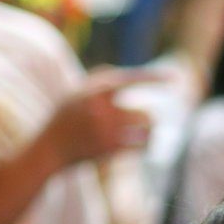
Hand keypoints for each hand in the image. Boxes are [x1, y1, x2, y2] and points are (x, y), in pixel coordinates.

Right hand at [41, 68, 166, 167]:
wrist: (49, 148)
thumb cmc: (66, 117)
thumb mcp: (76, 92)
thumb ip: (100, 80)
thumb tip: (132, 73)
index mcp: (92, 92)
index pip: (129, 80)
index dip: (152, 78)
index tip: (174, 78)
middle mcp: (100, 110)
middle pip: (145, 114)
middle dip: (148, 120)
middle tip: (145, 123)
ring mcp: (104, 131)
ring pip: (146, 131)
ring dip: (149, 133)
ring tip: (143, 134)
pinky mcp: (108, 149)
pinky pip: (141, 145)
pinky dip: (144, 145)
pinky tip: (140, 145)